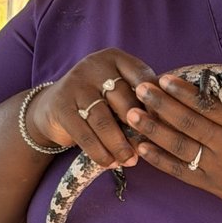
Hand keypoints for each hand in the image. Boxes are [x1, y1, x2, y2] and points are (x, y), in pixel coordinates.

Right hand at [25, 48, 158, 167]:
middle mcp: (94, 66)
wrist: (52, 107)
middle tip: (150, 148)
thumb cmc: (100, 102)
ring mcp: (75, 84)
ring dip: (119, 144)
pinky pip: (84, 134)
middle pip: (123, 99)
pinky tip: (110, 164)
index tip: (168, 125)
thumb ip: (140, 100)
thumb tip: (169, 125)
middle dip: (139, 127)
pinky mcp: (60, 106)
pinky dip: (99, 152)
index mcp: (115, 58)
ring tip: (130, 161)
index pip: (142, 76)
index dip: (156, 102)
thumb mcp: (119, 92)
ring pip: (103, 119)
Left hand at [126, 71, 221, 222]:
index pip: (209, 105)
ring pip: (180, 146)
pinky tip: (142, 147)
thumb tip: (220, 90)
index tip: (165, 77)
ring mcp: (220, 169)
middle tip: (140, 89)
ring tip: (132, 114)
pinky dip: (160, 160)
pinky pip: (182, 172)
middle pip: (188, 122)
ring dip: (153, 129)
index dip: (184, 91)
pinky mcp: (214, 187)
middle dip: (161, 104)